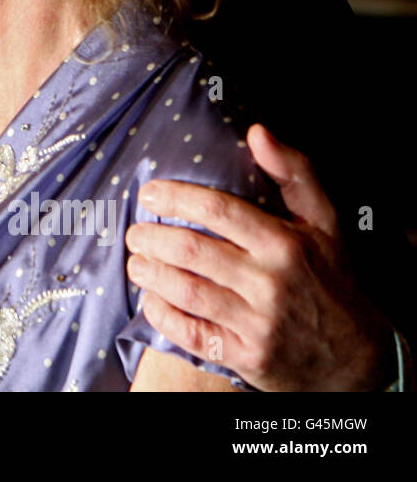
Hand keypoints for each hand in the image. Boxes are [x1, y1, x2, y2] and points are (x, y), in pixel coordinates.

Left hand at [125, 123, 394, 390]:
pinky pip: (189, 333)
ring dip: (148, 273)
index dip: (175, 198)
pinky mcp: (245, 356)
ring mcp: (257, 323)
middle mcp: (270, 283)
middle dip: (150, 237)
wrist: (355, 355)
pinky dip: (160, 314)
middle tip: (134, 232)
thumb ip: (294, 173)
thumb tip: (257, 132)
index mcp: (285, 244)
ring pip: (184, 290)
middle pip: (191, 250)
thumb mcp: (323, 223)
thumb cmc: (328, 278)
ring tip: (136, 262)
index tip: (149, 194)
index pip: (218, 210)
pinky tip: (151, 299)